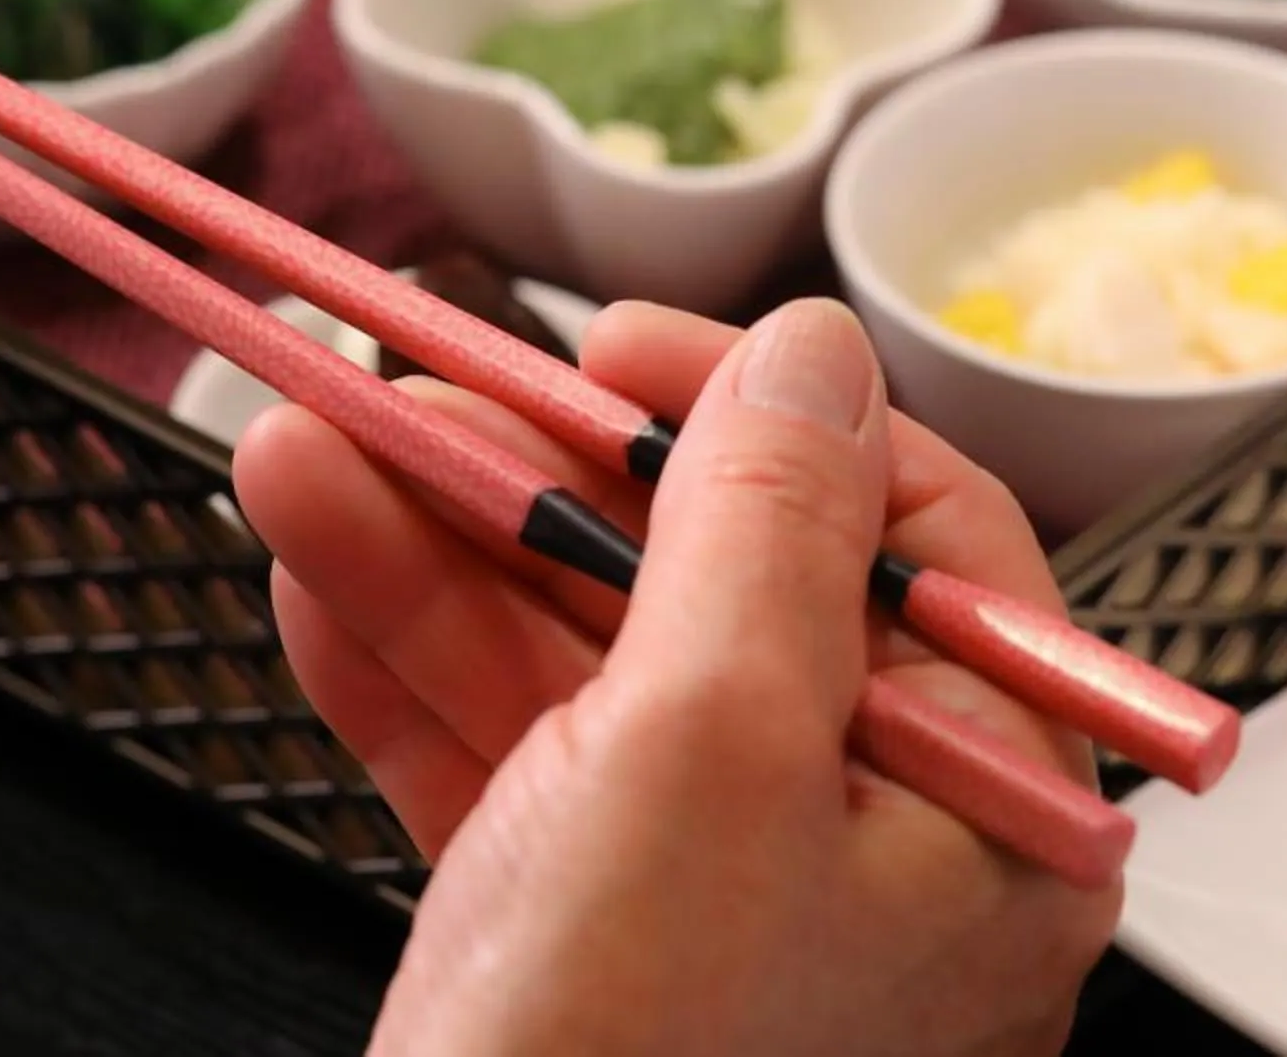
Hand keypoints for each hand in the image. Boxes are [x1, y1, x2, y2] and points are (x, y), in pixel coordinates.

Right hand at [234, 296, 1118, 1056]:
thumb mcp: (709, 746)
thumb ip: (763, 524)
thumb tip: (812, 351)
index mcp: (983, 814)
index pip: (912, 539)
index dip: (762, 416)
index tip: (620, 344)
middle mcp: (866, 849)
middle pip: (709, 582)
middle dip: (536, 472)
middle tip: (418, 376)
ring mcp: (712, 899)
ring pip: (574, 659)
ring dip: (429, 542)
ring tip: (303, 441)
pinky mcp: (579, 941)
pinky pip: (496, 759)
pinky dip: (399, 662)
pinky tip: (308, 566)